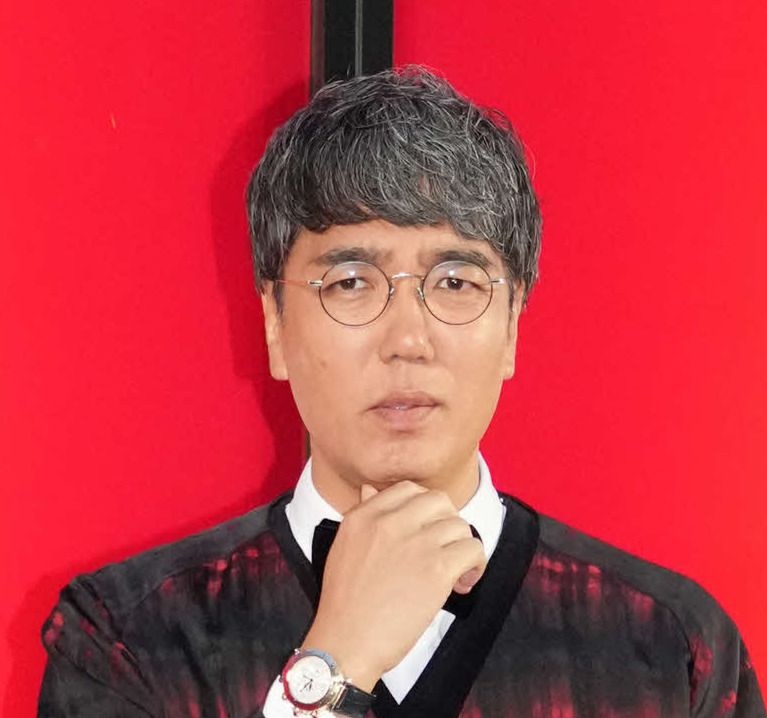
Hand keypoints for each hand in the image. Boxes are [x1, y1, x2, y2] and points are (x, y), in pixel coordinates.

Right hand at [301, 481, 485, 691]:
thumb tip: (371, 490)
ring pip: (460, 525)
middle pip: (439, 501)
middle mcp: (390, 523)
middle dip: (447, 522)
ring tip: (455, 571)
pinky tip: (462, 582)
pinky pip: (472, 549)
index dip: (424, 507)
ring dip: (462, 546)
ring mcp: (415, 544)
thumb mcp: (343, 546)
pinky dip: (475, 565)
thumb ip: (362, 515)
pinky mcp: (436, 570)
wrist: (346, 642)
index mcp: (364, 516)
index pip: (408, 489)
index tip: (427, 528)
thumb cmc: (344, 603)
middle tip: (444, 547)